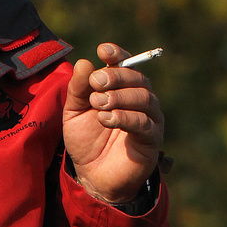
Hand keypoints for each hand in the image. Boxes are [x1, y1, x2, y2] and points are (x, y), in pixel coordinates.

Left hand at [62, 42, 164, 202]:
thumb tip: (85, 63)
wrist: (92, 175)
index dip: (118, 54)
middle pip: (137, 78)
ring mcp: (150, 118)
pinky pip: (144, 123)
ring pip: (144, 98)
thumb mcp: (74, 112)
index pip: (126, 64)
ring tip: (98, 104)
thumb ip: (78, 89)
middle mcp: (140, 99)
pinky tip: (106, 119)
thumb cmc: (86, 140)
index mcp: (122, 88)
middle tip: (97, 83)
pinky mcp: (152, 139)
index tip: (103, 51)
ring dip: (120, 97)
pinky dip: (125, 117)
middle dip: (116, 76)